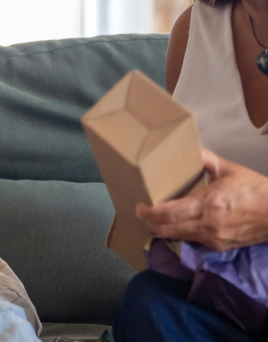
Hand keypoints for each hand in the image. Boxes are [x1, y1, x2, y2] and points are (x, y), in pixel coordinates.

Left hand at [136, 149, 267, 250]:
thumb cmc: (255, 190)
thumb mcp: (230, 170)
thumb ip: (207, 159)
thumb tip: (191, 148)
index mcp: (208, 204)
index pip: (168, 213)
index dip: (149, 212)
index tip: (139, 206)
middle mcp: (207, 224)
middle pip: (167, 228)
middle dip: (150, 222)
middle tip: (141, 212)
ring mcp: (213, 238)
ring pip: (177, 237)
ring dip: (162, 229)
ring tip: (154, 218)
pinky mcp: (219, 246)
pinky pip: (191, 241)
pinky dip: (179, 234)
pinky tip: (175, 225)